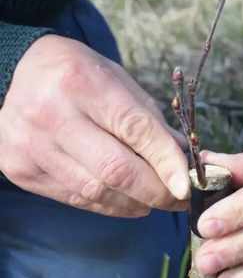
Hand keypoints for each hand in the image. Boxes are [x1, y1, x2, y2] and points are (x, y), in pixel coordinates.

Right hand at [0, 35, 189, 216]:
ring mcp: (31, 146)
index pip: (135, 130)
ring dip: (136, 202)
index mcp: (82, 83)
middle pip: (115, 169)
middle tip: (180, 199)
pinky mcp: (21, 170)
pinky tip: (129, 202)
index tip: (189, 187)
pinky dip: (110, 205)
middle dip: (156, 191)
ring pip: (96, 191)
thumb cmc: (81, 76)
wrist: (18, 72)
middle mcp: (51, 115)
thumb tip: (185, 162)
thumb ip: (151, 122)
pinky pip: (76, 199)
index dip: (167, 162)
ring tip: (157, 200)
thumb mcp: (120, 82)